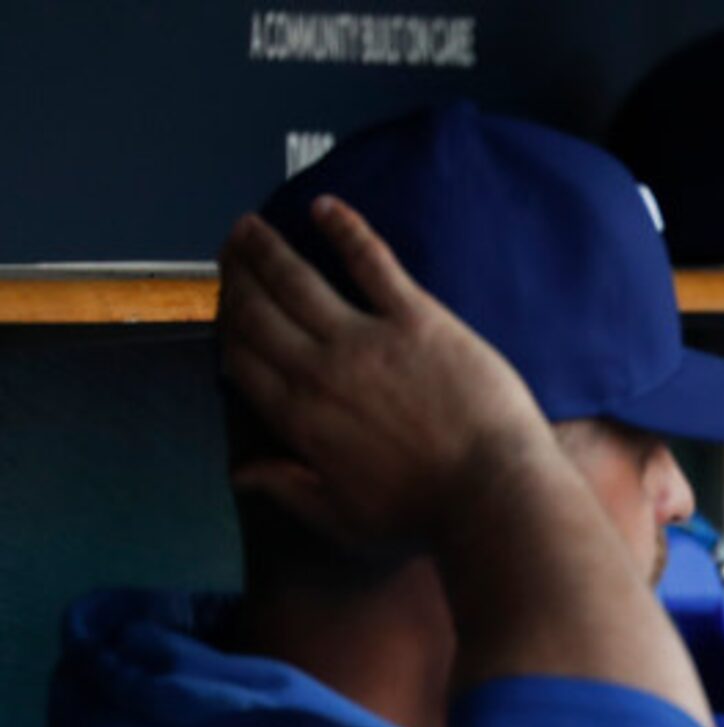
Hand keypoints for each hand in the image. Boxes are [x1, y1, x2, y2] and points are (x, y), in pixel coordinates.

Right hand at [214, 196, 557, 552]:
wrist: (495, 496)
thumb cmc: (425, 515)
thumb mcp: (345, 518)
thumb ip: (289, 490)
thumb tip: (240, 475)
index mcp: (298, 417)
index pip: (242, 359)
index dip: (227, 329)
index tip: (225, 310)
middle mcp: (319, 370)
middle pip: (258, 312)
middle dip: (236, 278)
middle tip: (228, 253)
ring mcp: (367, 339)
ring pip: (298, 280)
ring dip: (266, 247)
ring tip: (249, 226)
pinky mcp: (418, 320)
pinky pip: (372, 262)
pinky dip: (346, 230)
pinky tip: (325, 208)